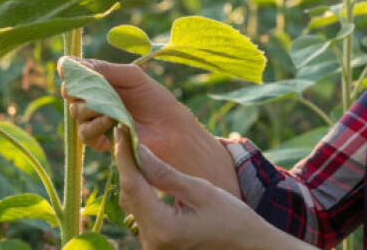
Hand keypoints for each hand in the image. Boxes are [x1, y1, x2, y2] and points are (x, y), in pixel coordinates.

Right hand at [59, 57, 184, 155]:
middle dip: (79, 88)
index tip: (69, 68)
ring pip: (76, 112)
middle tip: (93, 87)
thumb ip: (105, 69)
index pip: (74, 73)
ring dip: (90, 107)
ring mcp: (94, 120)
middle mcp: (92, 99)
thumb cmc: (154, 98)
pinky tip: (111, 120)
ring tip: (110, 106)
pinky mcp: (99, 140)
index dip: (69, 70)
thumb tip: (75, 63)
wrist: (170, 125)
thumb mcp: (132, 76)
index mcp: (99, 80)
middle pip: (70, 92)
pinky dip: (96, 125)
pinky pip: (85, 133)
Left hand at [115, 126, 314, 249]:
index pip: (134, 185)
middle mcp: (151, 241)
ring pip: (133, 203)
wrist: (246, 245)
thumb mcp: (201, 190)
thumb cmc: (231, 217)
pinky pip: (142, 212)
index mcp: (163, 227)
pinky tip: (144, 173)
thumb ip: (166, 173)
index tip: (120, 130)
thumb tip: (139, 151)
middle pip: (129, 195)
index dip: (124, 155)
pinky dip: (141, 191)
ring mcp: (152, 245)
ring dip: (133, 177)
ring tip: (132, 148)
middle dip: (126, 164)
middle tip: (124, 134)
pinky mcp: (156, 243)